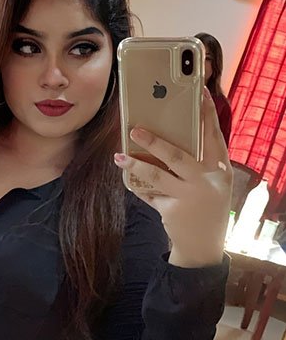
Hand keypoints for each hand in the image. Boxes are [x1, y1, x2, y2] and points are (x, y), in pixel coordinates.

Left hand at [114, 88, 231, 267]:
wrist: (204, 247)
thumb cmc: (206, 206)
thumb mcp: (211, 183)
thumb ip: (197, 164)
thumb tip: (166, 137)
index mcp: (220, 170)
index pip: (214, 136)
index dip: (206, 113)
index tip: (198, 92)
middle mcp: (207, 182)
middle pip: (177, 156)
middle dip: (154, 142)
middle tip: (135, 130)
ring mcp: (189, 197)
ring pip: (157, 176)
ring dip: (135, 164)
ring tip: (119, 157)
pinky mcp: (172, 211)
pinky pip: (149, 194)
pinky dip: (138, 186)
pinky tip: (128, 179)